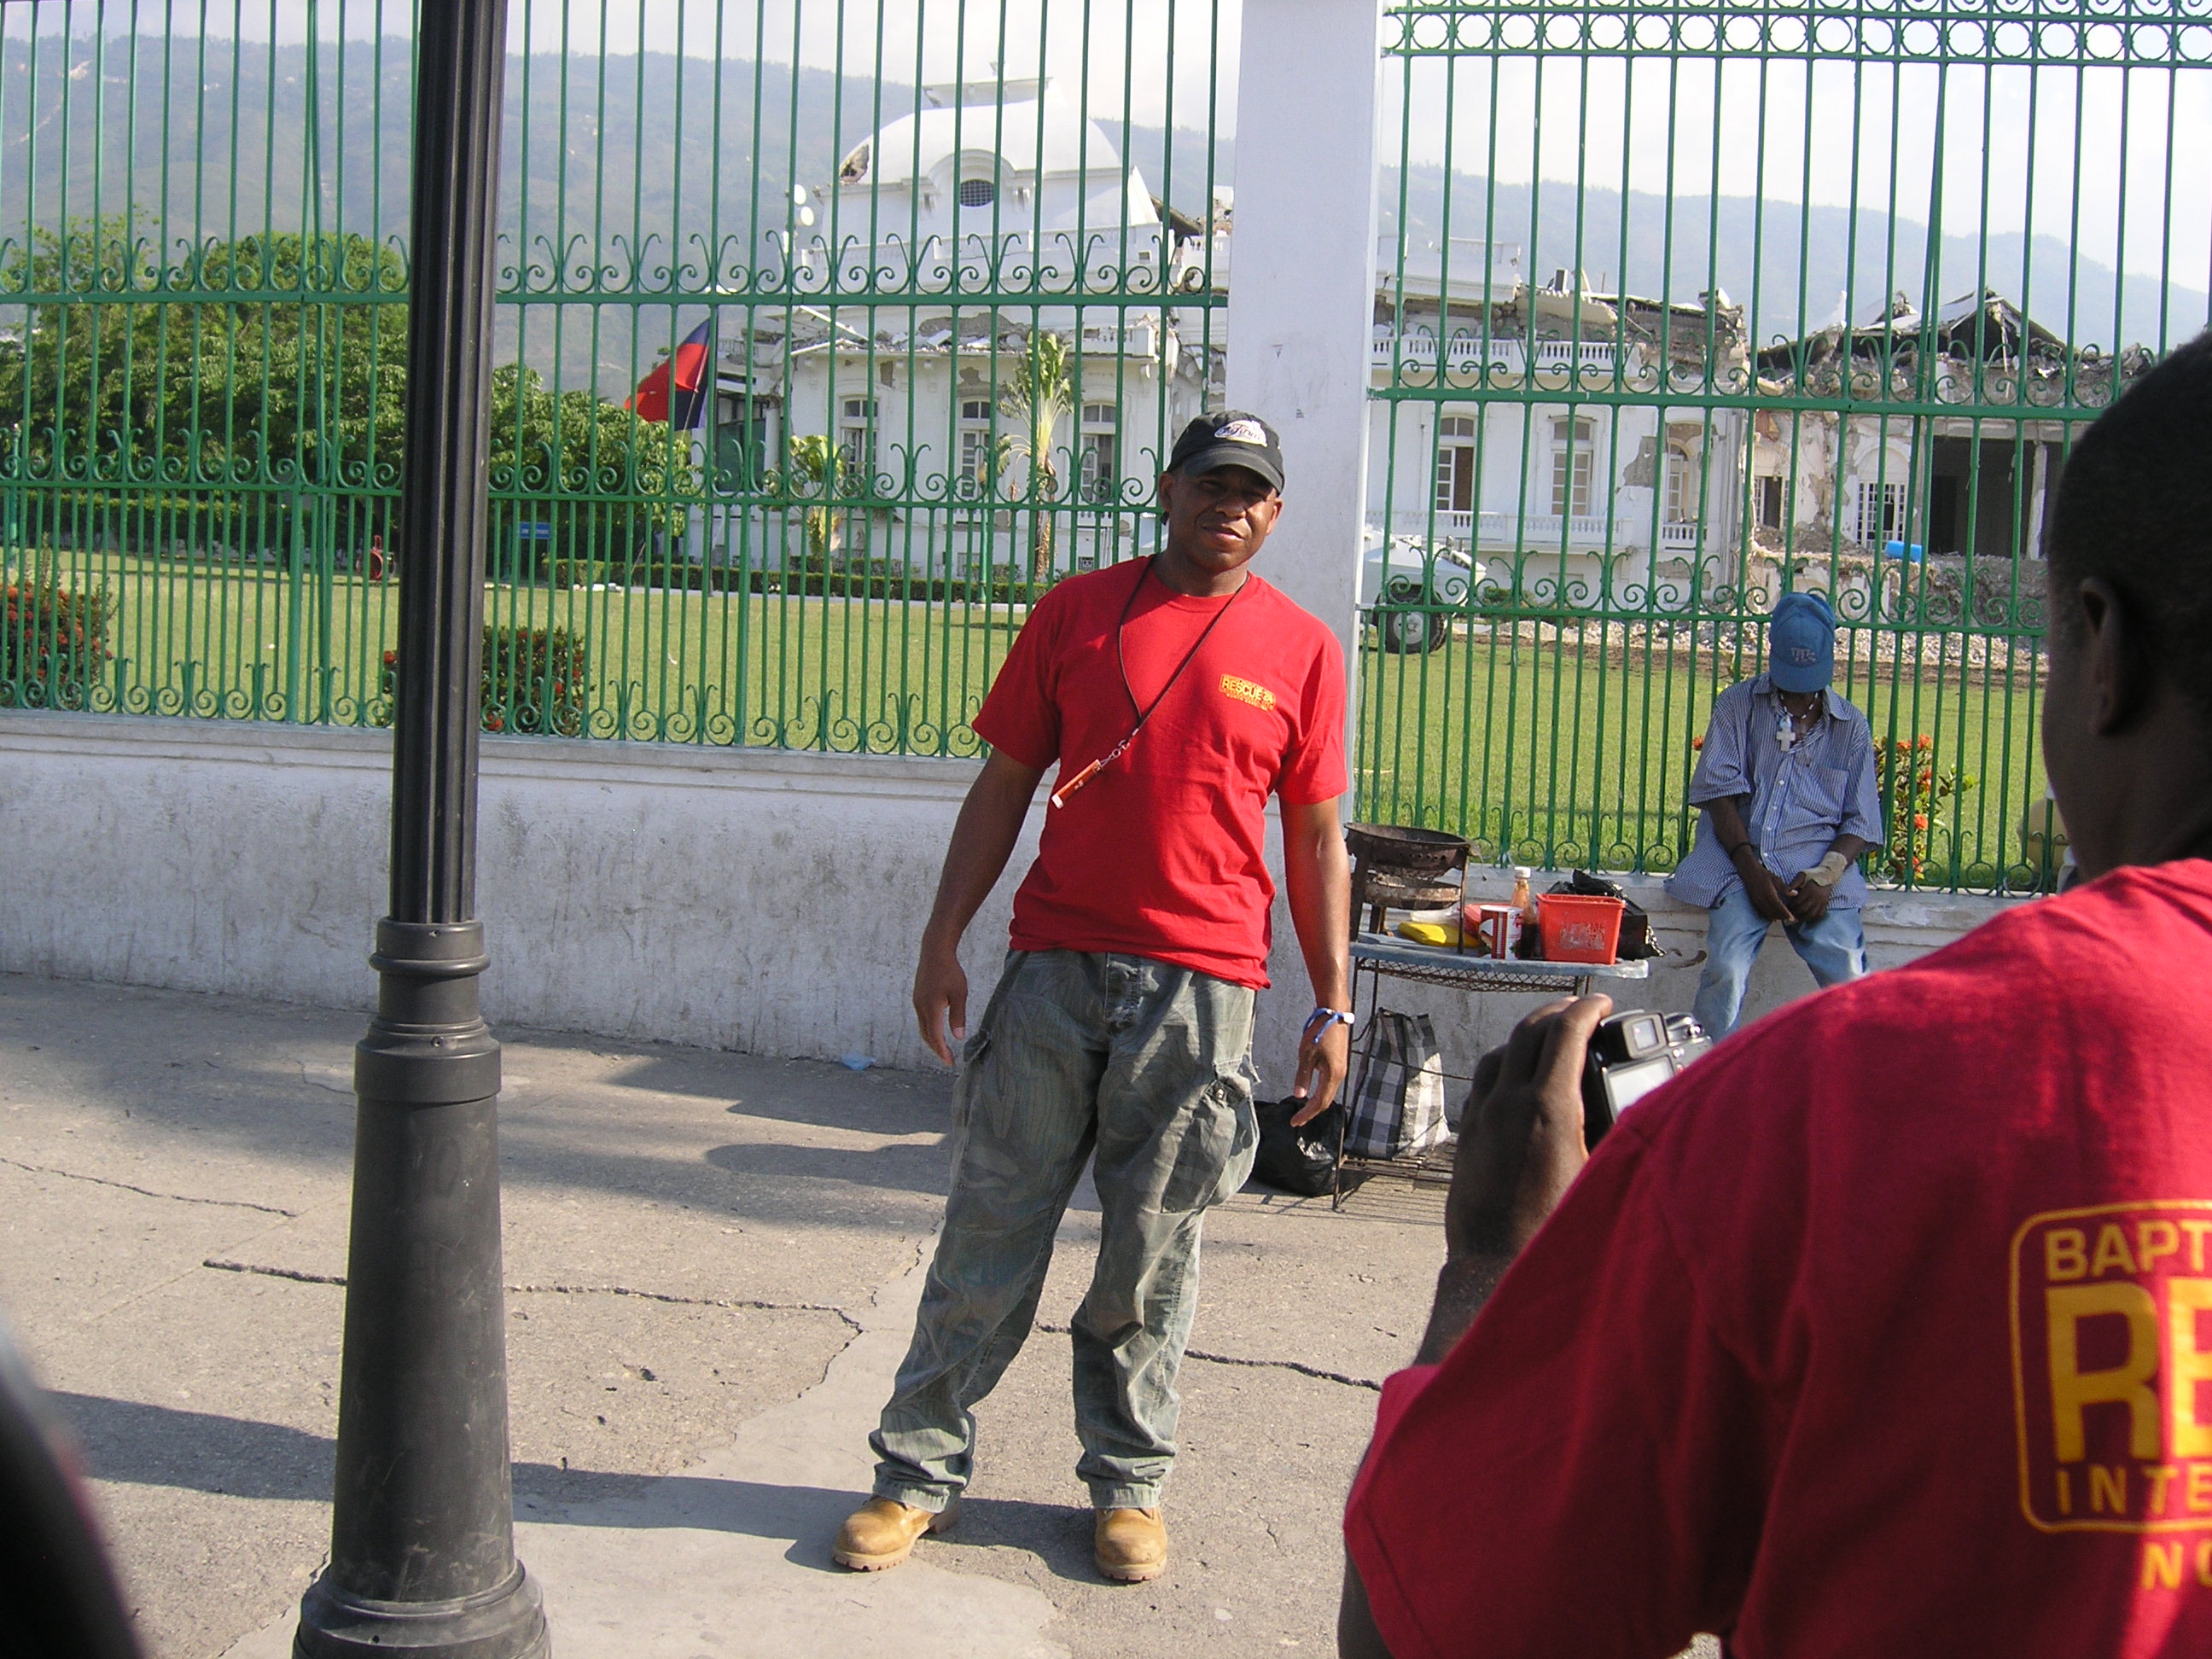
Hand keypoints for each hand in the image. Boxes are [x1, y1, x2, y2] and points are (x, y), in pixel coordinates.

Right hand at [912, 939, 967, 1065]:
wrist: (934, 951)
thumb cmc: (950, 971)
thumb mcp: (959, 994)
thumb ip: (958, 1016)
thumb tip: (958, 1036)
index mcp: (931, 1008)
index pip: (935, 1037)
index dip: (942, 1051)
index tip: (949, 1062)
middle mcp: (920, 1007)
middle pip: (926, 1035)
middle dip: (936, 1049)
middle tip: (947, 1058)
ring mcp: (917, 1002)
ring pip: (923, 1027)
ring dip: (932, 1039)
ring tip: (942, 1047)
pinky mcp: (918, 997)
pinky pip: (922, 1018)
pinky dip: (929, 1029)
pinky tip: (937, 1029)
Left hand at [1289, 1016, 1351, 1125]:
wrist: (1334, 1013)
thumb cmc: (1319, 1032)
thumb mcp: (1306, 1054)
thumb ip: (1303, 1076)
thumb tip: (1299, 1096)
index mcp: (1333, 1075)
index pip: (1319, 1102)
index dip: (1307, 1114)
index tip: (1295, 1122)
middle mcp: (1339, 1075)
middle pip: (1326, 1100)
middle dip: (1311, 1112)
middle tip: (1297, 1120)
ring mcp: (1340, 1069)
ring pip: (1328, 1093)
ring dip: (1316, 1103)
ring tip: (1303, 1111)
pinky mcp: (1338, 1064)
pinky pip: (1330, 1085)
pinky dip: (1320, 1093)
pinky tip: (1312, 1094)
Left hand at [1445, 996, 1611, 1265]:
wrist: (1493, 1268)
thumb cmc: (1555, 1234)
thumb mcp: (1604, 1179)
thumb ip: (1622, 1136)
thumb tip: (1646, 1110)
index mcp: (1547, 1107)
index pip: (1566, 1033)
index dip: (1587, 1008)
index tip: (1603, 1001)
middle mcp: (1508, 1102)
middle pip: (1529, 1032)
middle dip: (1558, 1013)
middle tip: (1582, 1011)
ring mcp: (1482, 1117)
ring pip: (1500, 1053)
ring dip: (1527, 1036)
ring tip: (1552, 1038)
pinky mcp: (1467, 1136)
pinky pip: (1482, 1082)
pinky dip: (1504, 1065)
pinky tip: (1518, 1080)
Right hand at [1735, 853, 1793, 922]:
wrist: (1749, 872)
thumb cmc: (1764, 875)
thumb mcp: (1777, 879)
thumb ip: (1786, 888)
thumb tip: (1796, 893)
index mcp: (1769, 894)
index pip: (1779, 907)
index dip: (1786, 914)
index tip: (1793, 918)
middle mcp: (1762, 900)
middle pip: (1774, 913)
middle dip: (1783, 917)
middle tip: (1791, 920)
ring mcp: (1757, 902)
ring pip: (1768, 914)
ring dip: (1777, 918)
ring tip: (1784, 919)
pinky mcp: (1754, 903)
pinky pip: (1762, 913)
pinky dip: (1769, 917)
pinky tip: (1774, 918)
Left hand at [1782, 873, 1833, 923]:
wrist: (1827, 874)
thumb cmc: (1811, 874)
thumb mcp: (1801, 875)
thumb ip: (1794, 883)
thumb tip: (1787, 892)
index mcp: (1809, 890)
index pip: (1797, 902)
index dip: (1790, 906)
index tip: (1786, 907)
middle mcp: (1815, 897)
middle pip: (1803, 909)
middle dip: (1795, 913)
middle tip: (1789, 913)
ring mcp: (1821, 901)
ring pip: (1811, 914)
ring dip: (1803, 918)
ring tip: (1797, 917)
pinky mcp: (1825, 904)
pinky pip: (1819, 914)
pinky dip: (1813, 918)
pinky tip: (1807, 917)